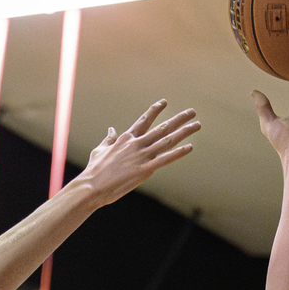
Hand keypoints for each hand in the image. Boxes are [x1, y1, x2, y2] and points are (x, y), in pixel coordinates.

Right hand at [77, 101, 199, 205]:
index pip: (144, 120)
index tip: (165, 102)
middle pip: (162, 128)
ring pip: (167, 140)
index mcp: (126, 138)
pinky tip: (189, 147)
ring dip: (184, 132)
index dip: (155, 110)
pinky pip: (165, 159)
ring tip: (197, 125)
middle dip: (179, 119)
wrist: (92, 186)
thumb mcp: (99, 150)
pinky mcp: (145, 170)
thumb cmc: (94, 170)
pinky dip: (178, 152)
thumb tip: (111, 129)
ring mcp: (141, 156)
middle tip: (192, 112)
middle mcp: (136, 144)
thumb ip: (108, 139)